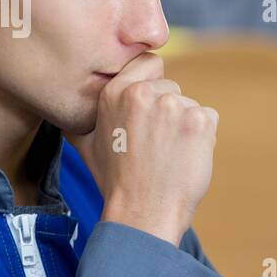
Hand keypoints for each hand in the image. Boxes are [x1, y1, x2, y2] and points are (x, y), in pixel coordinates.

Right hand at [67, 52, 217, 246]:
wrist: (143, 213)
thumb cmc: (116, 182)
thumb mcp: (86, 144)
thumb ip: (79, 117)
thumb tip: (68, 104)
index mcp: (114, 92)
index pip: (148, 63)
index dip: (153, 84)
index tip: (150, 109)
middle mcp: (143, 94)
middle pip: (171, 88)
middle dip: (169, 113)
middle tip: (156, 146)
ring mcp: (173, 106)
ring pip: (190, 105)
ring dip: (185, 127)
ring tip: (168, 156)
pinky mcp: (200, 121)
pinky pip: (209, 118)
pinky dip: (203, 137)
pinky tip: (185, 157)